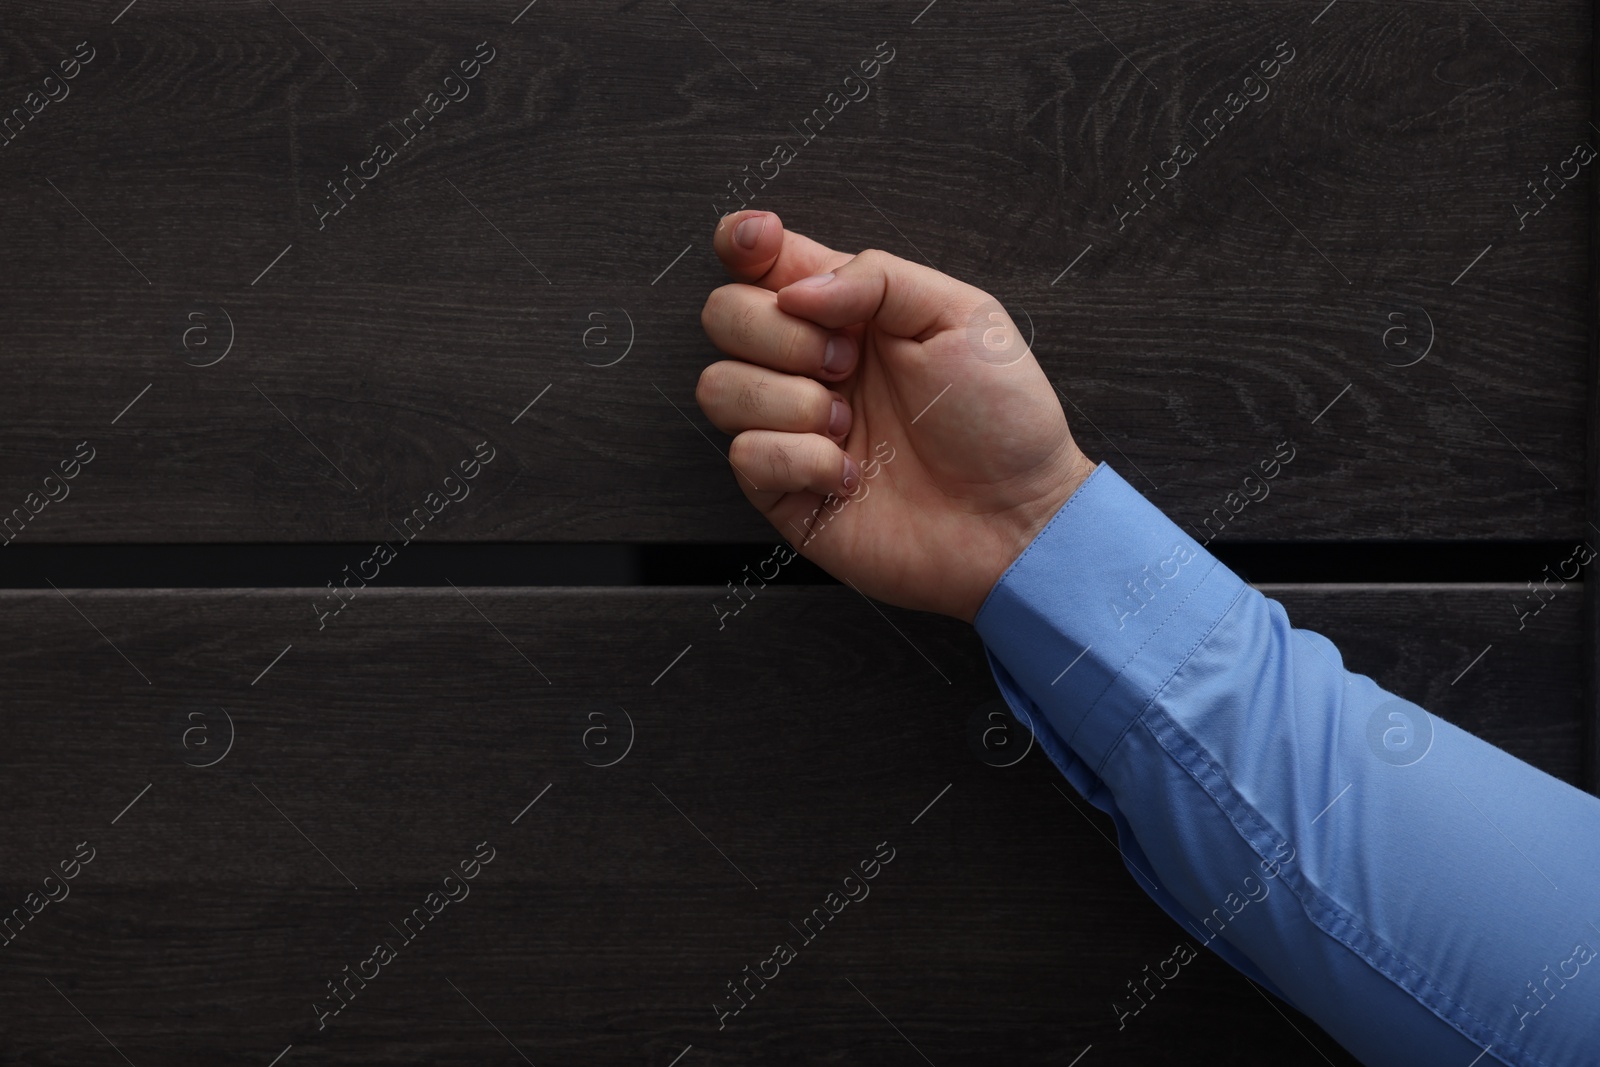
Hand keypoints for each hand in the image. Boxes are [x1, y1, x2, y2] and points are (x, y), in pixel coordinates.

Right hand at [696, 210, 1095, 623]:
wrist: (1015, 517)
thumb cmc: (1002, 420)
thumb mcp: (961, 315)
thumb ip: (879, 276)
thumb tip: (798, 290)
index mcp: (848, 312)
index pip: (762, 260)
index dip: (742, 241)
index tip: (762, 242)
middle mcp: (808, 364)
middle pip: (723, 313)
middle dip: (780, 333)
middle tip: (847, 362)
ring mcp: (790, 427)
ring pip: (718, 385)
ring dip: (789, 401)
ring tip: (849, 424)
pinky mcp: (783, 490)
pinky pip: (744, 455)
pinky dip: (800, 460)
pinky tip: (849, 474)